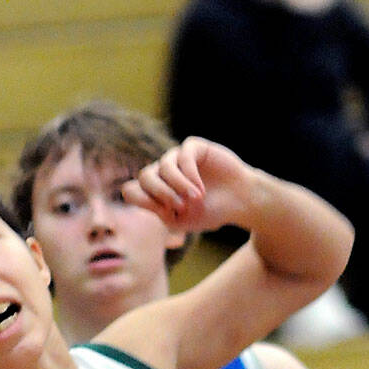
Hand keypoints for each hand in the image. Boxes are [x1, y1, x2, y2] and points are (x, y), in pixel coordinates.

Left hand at [122, 137, 260, 235]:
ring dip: (178, 185)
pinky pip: (183, 156)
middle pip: (144, 177)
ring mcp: (178, 158)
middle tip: (180, 207)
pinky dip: (189, 174)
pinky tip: (200, 189)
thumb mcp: (180, 220)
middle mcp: (163, 173)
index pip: (132, 190)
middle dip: (160, 193)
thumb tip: (128, 190)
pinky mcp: (193, 148)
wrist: (240, 202)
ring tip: (196, 199)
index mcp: (156, 192)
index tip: (165, 213)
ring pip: (163, 167)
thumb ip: (156, 209)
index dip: (144, 201)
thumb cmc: (210, 212)